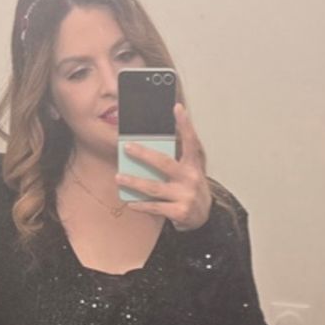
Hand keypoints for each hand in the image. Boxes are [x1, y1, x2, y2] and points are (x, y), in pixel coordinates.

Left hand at [115, 103, 212, 231]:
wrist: (205, 216)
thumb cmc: (191, 188)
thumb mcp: (189, 172)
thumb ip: (175, 160)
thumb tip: (147, 150)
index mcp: (193, 165)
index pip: (190, 141)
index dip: (185, 124)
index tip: (177, 108)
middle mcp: (190, 178)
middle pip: (164, 163)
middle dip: (143, 155)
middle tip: (127, 147)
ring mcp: (185, 196)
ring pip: (154, 187)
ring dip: (134, 182)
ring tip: (119, 177)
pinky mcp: (179, 212)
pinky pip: (155, 207)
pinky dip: (141, 205)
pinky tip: (130, 202)